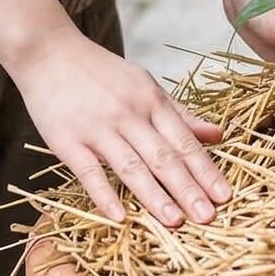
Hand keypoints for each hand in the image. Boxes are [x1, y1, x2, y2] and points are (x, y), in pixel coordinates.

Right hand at [14, 25, 230, 227]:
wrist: (49, 53)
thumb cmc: (101, 73)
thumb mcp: (145, 85)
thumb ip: (180, 113)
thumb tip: (219, 134)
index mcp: (151, 100)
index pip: (184, 141)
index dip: (205, 170)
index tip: (225, 196)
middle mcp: (128, 114)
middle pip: (163, 156)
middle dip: (188, 189)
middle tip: (209, 218)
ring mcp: (97, 128)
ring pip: (131, 166)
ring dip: (154, 196)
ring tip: (175, 222)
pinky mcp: (67, 141)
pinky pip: (88, 171)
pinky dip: (104, 194)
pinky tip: (120, 217)